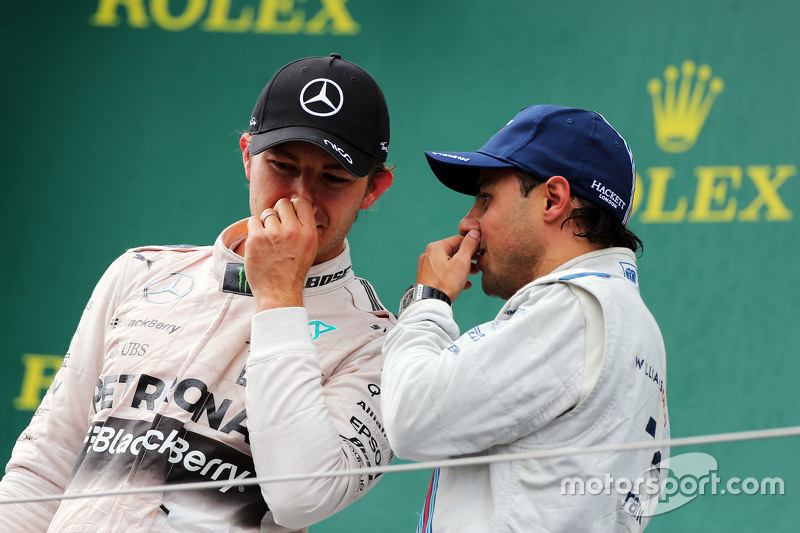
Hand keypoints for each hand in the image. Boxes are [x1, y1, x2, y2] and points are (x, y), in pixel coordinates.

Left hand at [245, 197, 317, 311]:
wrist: (279, 291)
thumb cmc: (293, 270)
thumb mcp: (309, 248)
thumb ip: (305, 226)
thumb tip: (299, 204)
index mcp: (309, 232)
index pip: (301, 202)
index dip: (294, 206)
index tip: (289, 216)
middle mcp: (293, 231)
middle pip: (283, 203)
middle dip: (278, 213)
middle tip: (277, 229)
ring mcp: (274, 234)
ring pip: (267, 213)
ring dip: (266, 223)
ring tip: (269, 240)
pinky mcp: (257, 238)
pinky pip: (253, 221)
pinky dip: (254, 229)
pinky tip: (259, 243)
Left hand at [416, 229, 480, 302]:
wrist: (430, 303)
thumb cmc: (446, 283)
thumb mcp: (462, 262)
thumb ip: (468, 245)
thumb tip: (474, 232)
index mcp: (436, 247)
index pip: (458, 239)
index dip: (472, 245)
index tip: (480, 252)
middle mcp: (428, 254)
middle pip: (453, 251)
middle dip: (468, 258)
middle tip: (478, 265)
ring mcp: (426, 266)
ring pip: (448, 263)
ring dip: (462, 267)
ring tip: (473, 274)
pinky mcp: (426, 277)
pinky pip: (443, 273)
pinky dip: (454, 276)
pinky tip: (464, 284)